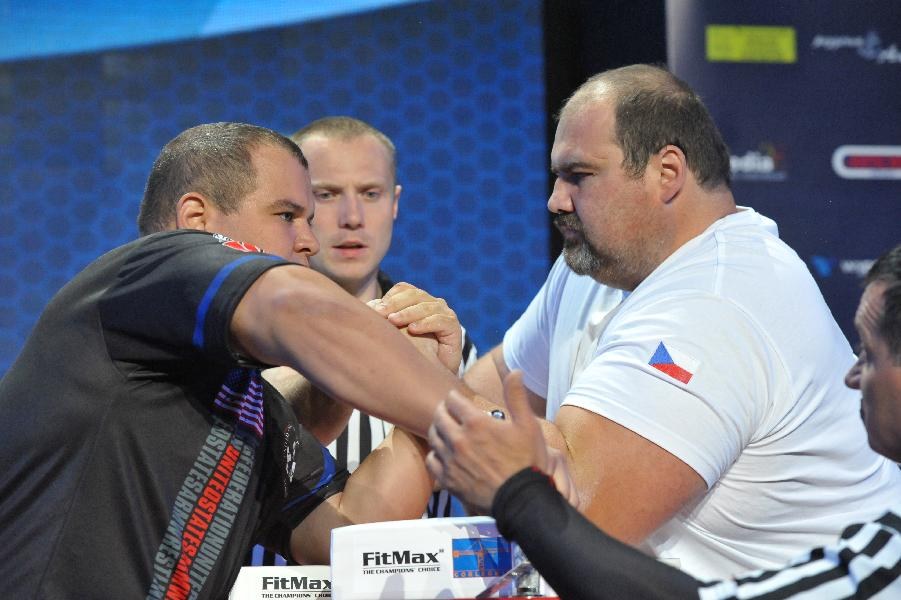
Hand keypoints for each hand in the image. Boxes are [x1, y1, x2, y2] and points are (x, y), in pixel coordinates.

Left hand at [369, 282, 462, 372]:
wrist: (433, 374)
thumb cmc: (411, 353)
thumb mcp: (395, 334)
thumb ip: (384, 319)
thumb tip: (365, 308)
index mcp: (417, 300)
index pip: (403, 289)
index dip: (388, 297)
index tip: (372, 310)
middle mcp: (432, 303)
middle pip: (413, 294)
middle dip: (394, 303)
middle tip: (378, 313)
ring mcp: (444, 313)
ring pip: (426, 306)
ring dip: (408, 312)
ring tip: (392, 320)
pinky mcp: (453, 327)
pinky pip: (440, 320)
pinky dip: (426, 323)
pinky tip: (413, 329)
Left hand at [426, 371, 550, 512]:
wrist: (521, 500)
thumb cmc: (527, 462)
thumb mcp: (527, 425)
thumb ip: (516, 396)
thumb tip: (515, 371)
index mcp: (476, 423)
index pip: (453, 401)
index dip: (454, 397)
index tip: (456, 398)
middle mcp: (459, 439)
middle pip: (439, 416)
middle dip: (442, 410)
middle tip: (447, 410)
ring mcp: (451, 460)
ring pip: (433, 436)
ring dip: (437, 429)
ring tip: (443, 428)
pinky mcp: (448, 479)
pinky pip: (432, 461)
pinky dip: (435, 454)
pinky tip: (442, 453)